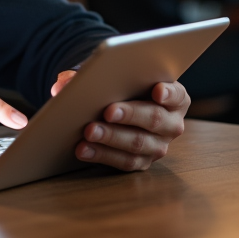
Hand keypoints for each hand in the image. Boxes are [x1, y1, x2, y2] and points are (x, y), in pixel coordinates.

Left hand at [53, 73, 189, 171]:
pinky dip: (101, 155)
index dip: (168, 93)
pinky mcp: (142, 163)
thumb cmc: (120, 88)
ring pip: (138, 144)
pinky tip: (83, 149)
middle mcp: (171, 123)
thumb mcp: (112, 77)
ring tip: (90, 131)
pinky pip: (124, 162)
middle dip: (130, 114)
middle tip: (108, 111)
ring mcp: (159, 146)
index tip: (156, 90)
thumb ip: (91, 75)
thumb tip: (62, 85)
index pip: (177, 94)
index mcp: (174, 98)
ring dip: (112, 137)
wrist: (120, 108)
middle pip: (155, 119)